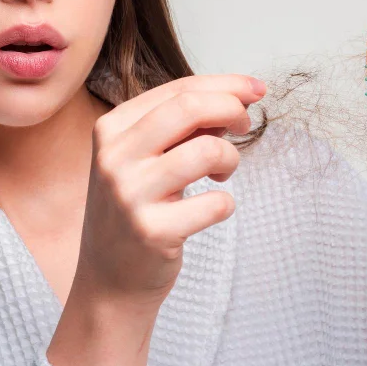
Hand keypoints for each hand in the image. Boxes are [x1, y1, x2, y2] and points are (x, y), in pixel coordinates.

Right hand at [72, 73, 265, 311]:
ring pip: (207, 151)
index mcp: (111, 129)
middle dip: (231, 108)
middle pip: (190, 108)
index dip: (226, 85)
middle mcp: (114, 157)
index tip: (256, 89)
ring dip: (230, 158)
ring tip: (223, 172)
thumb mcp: (143, 158)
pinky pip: (216, 203)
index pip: (178, 90)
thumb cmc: (136, 209)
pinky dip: (225, 203)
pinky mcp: (152, 231)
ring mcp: (130, 195)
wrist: (110, 280)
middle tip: (245, 125)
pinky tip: (211, 208)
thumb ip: (181, 126)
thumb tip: (237, 97)